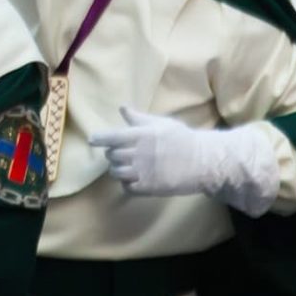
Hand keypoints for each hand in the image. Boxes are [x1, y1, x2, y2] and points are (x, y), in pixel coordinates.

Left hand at [90, 107, 278, 216]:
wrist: (203, 162)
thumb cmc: (182, 139)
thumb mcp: (161, 123)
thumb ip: (139, 118)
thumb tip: (122, 108)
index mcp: (140, 136)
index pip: (111, 138)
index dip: (99, 139)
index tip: (92, 140)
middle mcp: (138, 154)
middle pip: (111, 156)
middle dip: (113, 154)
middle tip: (120, 153)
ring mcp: (142, 172)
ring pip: (116, 172)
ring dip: (117, 169)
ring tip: (126, 166)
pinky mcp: (148, 188)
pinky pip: (127, 187)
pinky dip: (127, 183)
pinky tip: (134, 178)